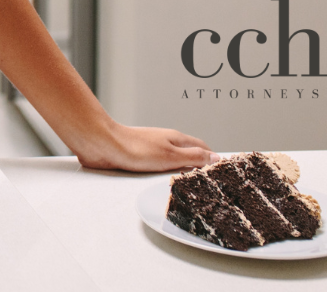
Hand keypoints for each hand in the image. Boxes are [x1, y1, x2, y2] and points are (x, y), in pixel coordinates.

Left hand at [73, 123, 216, 172]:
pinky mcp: (138, 158)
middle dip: (200, 166)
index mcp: (176, 139)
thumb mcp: (170, 155)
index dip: (214, 159)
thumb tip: (216, 158)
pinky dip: (166, 175)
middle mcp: (165, 143)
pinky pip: (158, 167)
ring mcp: (152, 150)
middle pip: (189, 154)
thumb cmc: (133, 147)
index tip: (224, 171)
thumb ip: (193, 157)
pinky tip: (165, 185)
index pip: (203, 148)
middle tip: (211, 182)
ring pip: (173, 161)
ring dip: (183, 171)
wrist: (101, 144)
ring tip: (192, 187)